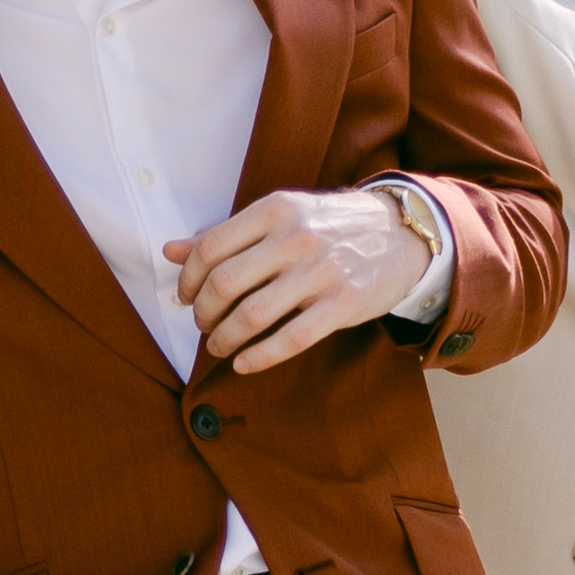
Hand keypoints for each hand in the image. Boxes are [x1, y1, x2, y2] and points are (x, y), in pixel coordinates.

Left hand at [169, 180, 432, 373]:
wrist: (404, 233)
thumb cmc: (332, 226)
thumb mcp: (282, 216)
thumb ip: (228, 234)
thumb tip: (170, 251)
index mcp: (275, 210)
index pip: (210, 248)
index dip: (188, 279)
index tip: (187, 297)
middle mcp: (295, 238)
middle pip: (224, 283)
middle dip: (204, 312)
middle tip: (204, 324)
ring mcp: (321, 272)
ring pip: (252, 315)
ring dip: (225, 338)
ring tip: (220, 345)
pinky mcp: (344, 304)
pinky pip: (291, 339)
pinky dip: (259, 357)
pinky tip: (244, 363)